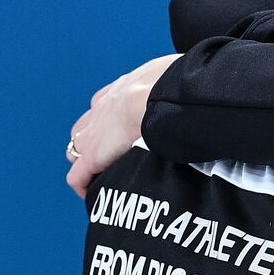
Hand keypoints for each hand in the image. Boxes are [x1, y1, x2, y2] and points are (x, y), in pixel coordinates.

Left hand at [66, 54, 179, 197]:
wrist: (158, 96)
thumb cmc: (171, 86)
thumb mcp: (173, 79)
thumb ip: (176, 90)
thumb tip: (197, 96)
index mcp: (120, 92)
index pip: (106, 108)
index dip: (113, 124)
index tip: (127, 136)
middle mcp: (100, 111)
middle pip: (85, 129)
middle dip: (94, 142)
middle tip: (116, 158)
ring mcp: (93, 134)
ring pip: (77, 151)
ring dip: (89, 164)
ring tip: (108, 178)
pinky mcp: (92, 157)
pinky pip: (77, 177)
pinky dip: (84, 186)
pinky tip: (97, 195)